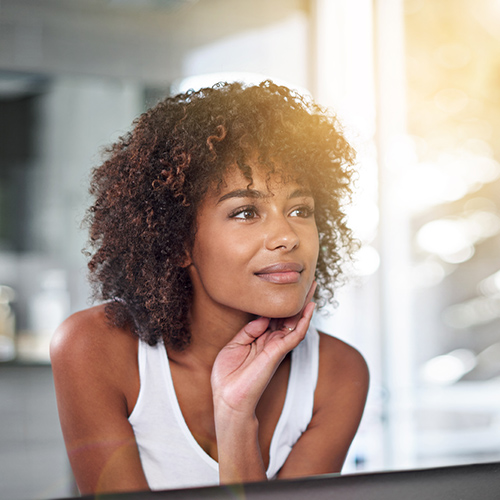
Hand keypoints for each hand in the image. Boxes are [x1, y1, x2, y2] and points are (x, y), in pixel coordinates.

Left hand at [211, 282, 316, 416]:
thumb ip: (249, 331)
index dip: (279, 301)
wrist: (227, 398)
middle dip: (297, 299)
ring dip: (304, 304)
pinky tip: (309, 307)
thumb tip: (263, 317)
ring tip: (312, 287)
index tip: (283, 284)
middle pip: (288, 316)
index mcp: (259, 339)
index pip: (273, 316)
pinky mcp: (278, 353)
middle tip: (307, 281)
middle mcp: (271, 341)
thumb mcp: (234, 346)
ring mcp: (276, 347)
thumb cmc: (228, 376)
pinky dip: (304, 320)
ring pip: (295, 322)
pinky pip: (295, 334)